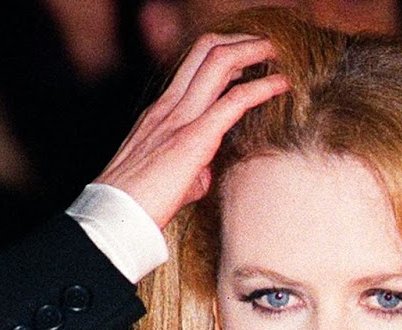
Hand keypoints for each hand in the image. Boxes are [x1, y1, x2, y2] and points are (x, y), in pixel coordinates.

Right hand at [95, 34, 288, 228]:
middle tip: (271, 45)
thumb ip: (193, 165)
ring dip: (254, 51)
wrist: (117, 216)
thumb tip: (207, 171)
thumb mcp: (172, 174)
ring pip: (218, 61)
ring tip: (280, 51)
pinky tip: (283, 84)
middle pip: (207, 50)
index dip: (227, 54)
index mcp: (163, 111)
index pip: (195, 65)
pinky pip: (234, 100)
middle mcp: (170, 105)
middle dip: (243, 41)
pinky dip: (263, 87)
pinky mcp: (194, 137)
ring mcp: (180, 117)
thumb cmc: (142, 203)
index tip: (252, 59)